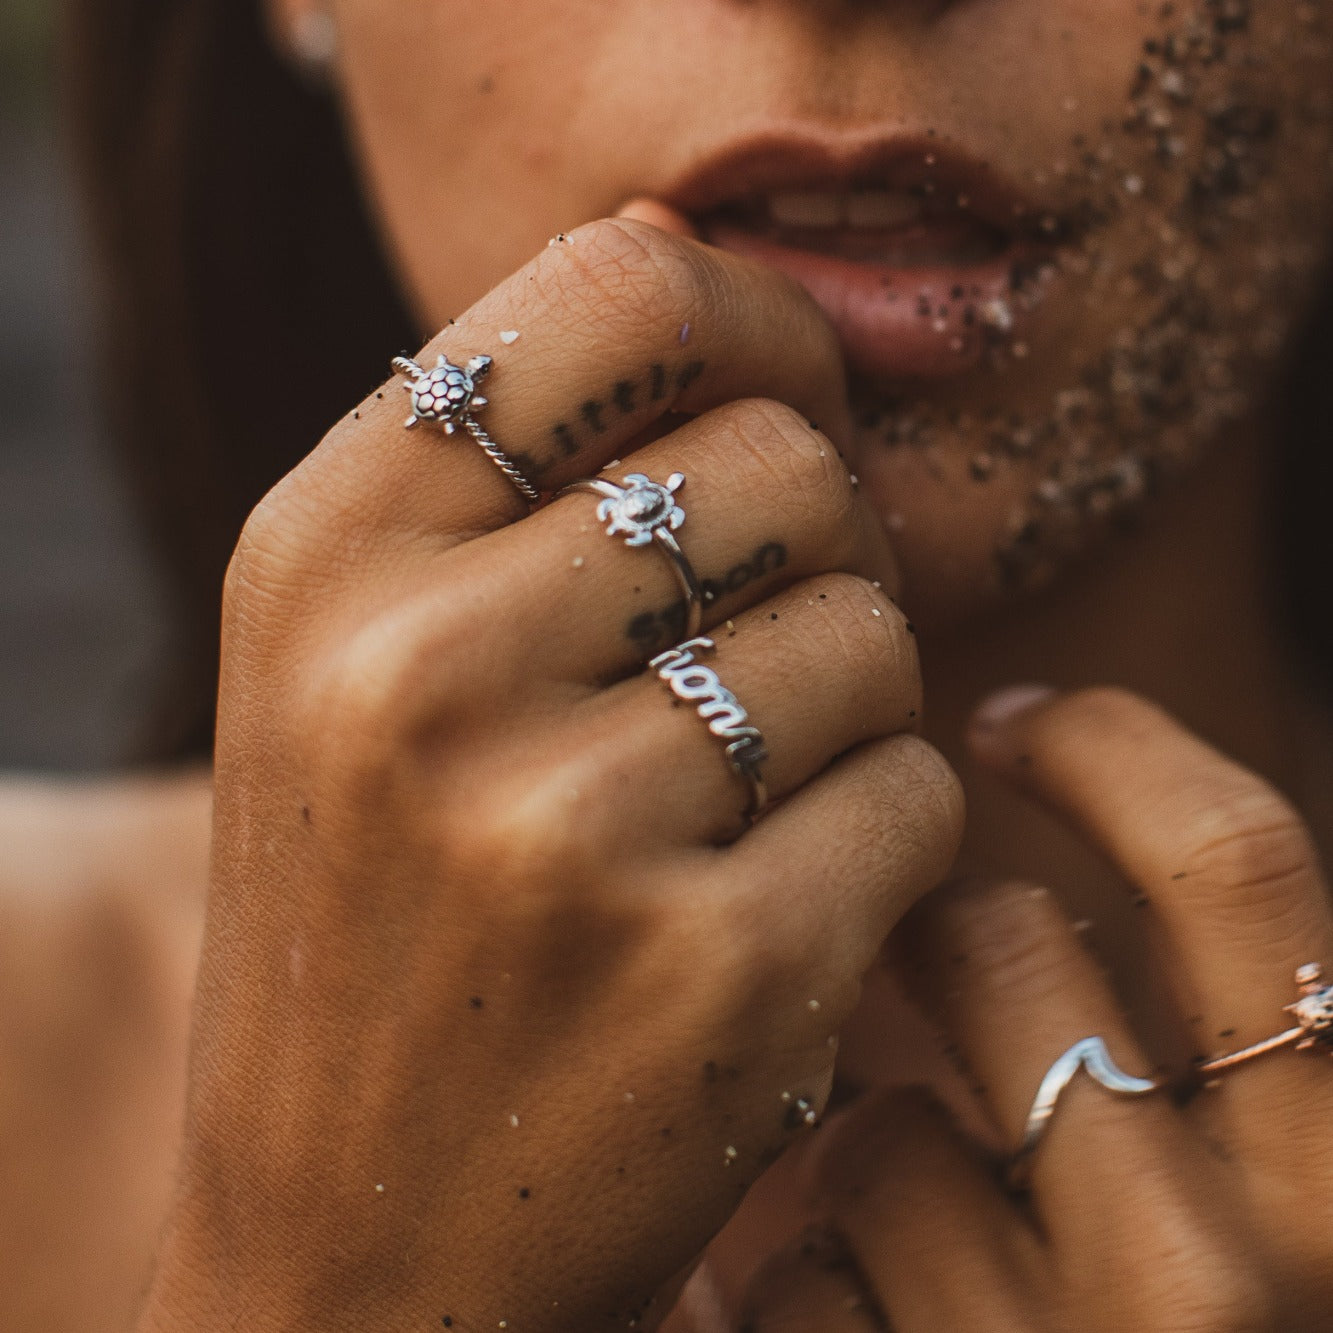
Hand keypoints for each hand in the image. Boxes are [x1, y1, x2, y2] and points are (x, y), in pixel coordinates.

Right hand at [137, 219, 964, 1332]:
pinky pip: (920, 791)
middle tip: (761, 643)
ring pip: (875, 630)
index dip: (752, 321)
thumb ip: (528, 486)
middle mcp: (416, 666)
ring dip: (851, 704)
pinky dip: (886, 836)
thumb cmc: (385, 925)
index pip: (615, 282)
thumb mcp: (366, 670)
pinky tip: (776, 908)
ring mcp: (562, 824)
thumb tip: (778, 349)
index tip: (792, 396)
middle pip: (783, 462)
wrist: (355, 1244)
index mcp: (324, 553)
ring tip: (739, 798)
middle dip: (819, 545)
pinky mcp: (714, 968)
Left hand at [738, 689, 1332, 1331]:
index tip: (1004, 721)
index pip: (1241, 864)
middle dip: (935, 938)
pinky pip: (804, 1265)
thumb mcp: (1236, 1196)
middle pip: (1008, 945)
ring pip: (880, 1115)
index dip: (1114, 752)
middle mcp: (1242, 1273)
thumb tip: (1043, 858)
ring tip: (904, 1245)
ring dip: (864, 1147)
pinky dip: (812, 1283)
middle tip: (909, 962)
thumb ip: (1188, 1054)